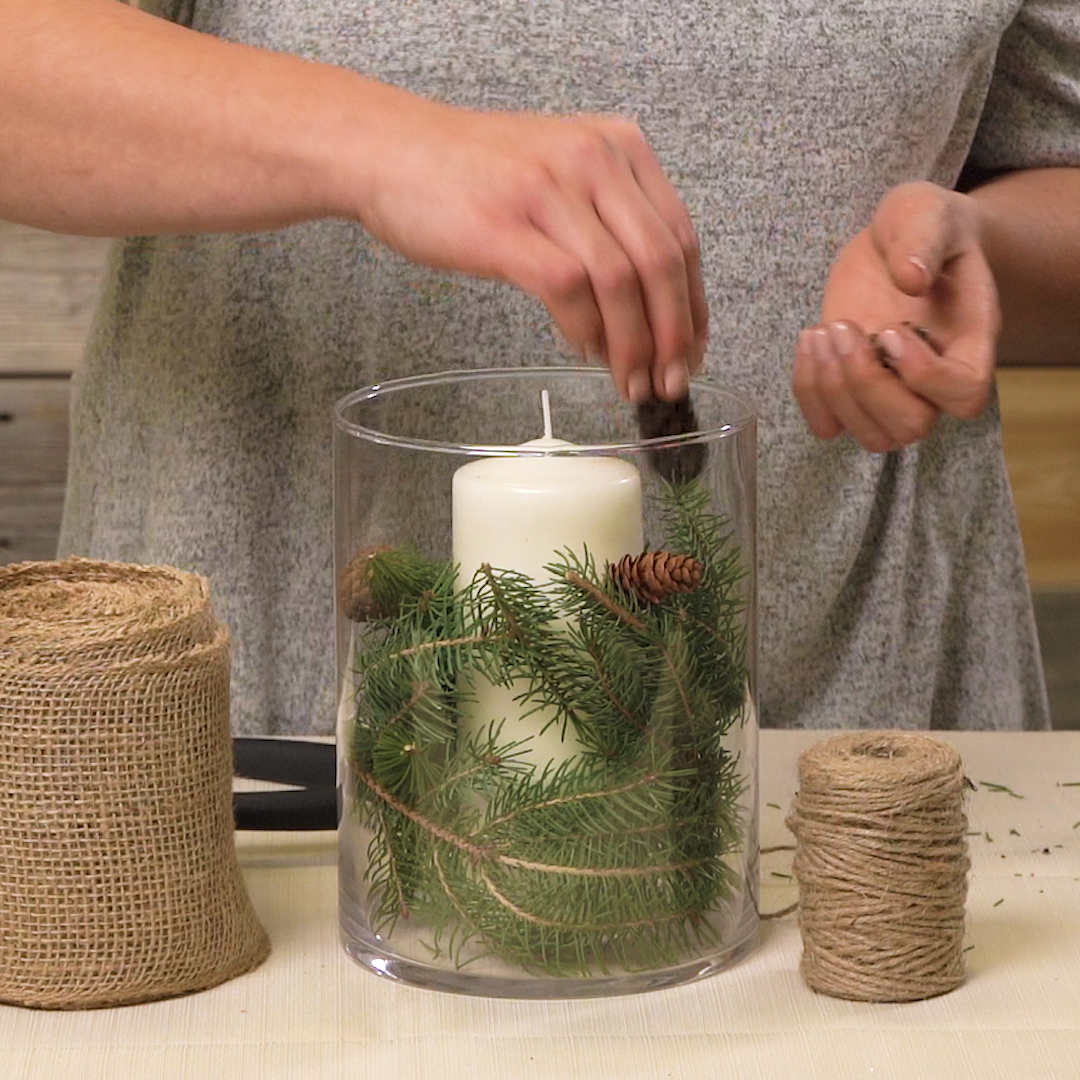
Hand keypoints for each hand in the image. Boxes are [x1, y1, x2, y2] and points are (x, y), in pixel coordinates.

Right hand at [355, 101, 707, 402]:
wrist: (392, 152)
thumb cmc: (472, 174)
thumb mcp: (560, 174)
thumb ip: (607, 223)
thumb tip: (644, 309)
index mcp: (617, 146)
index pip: (680, 236)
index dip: (694, 305)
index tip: (692, 350)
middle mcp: (593, 159)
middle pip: (661, 261)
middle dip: (673, 335)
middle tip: (671, 381)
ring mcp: (550, 191)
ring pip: (621, 282)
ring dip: (633, 345)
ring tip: (631, 382)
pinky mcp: (507, 227)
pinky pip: (569, 288)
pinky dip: (585, 330)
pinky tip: (586, 352)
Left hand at [792, 181, 1000, 451]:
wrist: (894, 242)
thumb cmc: (921, 228)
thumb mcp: (926, 213)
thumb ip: (923, 240)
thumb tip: (910, 278)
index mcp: (970, 343)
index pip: (964, 395)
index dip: (924, 377)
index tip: (890, 330)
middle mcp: (934, 382)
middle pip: (909, 427)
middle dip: (865, 383)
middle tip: (842, 326)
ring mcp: (891, 394)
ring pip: (871, 435)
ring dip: (833, 390)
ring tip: (821, 331)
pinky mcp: (850, 393)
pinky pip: (828, 425)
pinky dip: (809, 392)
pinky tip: (809, 339)